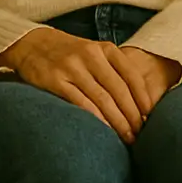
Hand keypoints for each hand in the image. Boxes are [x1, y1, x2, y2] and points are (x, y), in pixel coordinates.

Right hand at [0, 27, 179, 143]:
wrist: (31, 43)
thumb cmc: (69, 53)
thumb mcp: (93, 52)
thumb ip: (113, 70)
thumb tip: (138, 103)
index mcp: (104, 48)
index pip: (131, 75)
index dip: (143, 98)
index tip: (150, 117)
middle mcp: (90, 55)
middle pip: (118, 91)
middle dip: (132, 116)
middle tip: (140, 135)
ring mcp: (72, 67)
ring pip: (102, 99)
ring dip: (117, 122)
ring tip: (127, 139)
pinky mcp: (55, 80)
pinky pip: (81, 103)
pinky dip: (95, 120)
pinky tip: (103, 132)